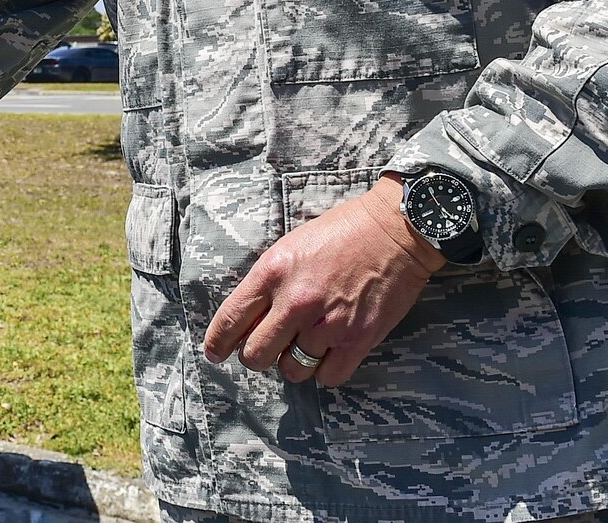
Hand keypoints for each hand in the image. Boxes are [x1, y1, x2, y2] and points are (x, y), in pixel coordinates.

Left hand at [201, 173, 444, 385]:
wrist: (393, 229)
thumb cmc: (340, 233)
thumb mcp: (289, 248)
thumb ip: (268, 284)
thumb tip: (248, 320)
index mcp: (272, 273)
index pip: (230, 319)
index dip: (217, 343)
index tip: (214, 353)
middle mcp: (295, 301)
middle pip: (256, 355)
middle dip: (257, 356)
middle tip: (269, 348)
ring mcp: (327, 323)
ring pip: (292, 370)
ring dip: (295, 363)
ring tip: (306, 345)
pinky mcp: (358, 339)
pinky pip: (328, 377)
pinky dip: (326, 371)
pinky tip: (331, 353)